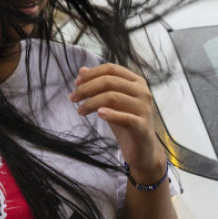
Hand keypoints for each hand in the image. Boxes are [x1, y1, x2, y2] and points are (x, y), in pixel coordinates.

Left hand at [69, 63, 164, 180]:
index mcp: (136, 81)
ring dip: (91, 103)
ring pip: (112, 97)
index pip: (111, 69)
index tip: (76, 83)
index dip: (91, 74)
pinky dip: (110, 114)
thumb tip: (81, 70)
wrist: (142, 149)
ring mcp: (144, 109)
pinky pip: (125, 118)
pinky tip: (99, 114)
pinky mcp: (142, 126)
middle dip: (87, 88)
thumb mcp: (110, 102)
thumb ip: (99, 86)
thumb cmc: (125, 121)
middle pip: (109, 81)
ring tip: (80, 111)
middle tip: (73, 98)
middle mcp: (143, 92)